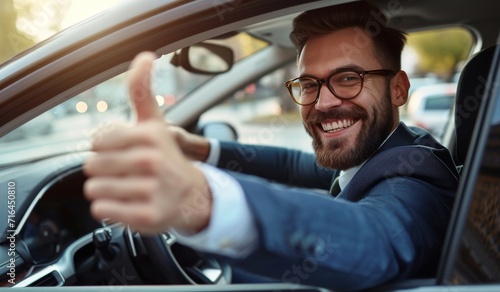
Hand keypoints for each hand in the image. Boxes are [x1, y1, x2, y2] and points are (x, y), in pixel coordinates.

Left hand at [83, 52, 211, 233]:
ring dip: (106, 190)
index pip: (96, 141)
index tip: (123, 151)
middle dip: (104, 170)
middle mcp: (152, 161)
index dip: (105, 148)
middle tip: (127, 173)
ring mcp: (152, 190)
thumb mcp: (155, 123)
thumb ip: (142, 91)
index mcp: (150, 135)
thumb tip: (145, 55)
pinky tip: (129, 204)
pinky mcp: (148, 216)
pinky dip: (110, 209)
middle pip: (91, 166)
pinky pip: (103, 210)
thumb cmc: (166, 157)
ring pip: (94, 189)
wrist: (193, 196)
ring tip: (129, 188)